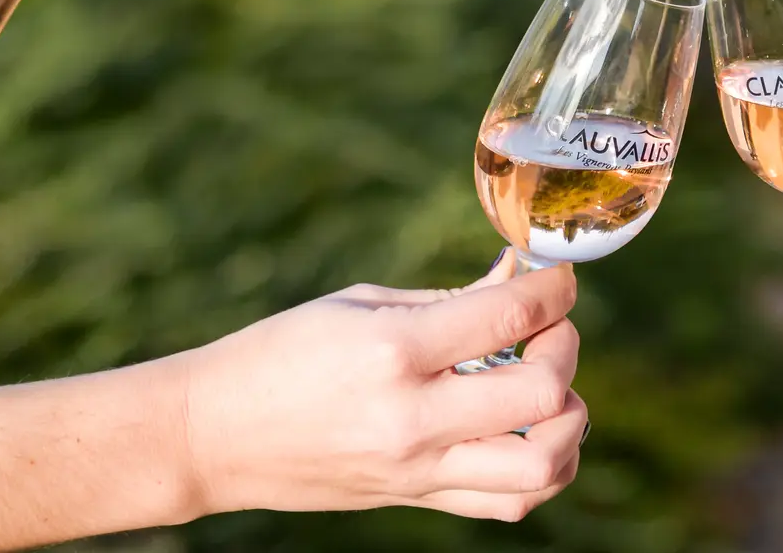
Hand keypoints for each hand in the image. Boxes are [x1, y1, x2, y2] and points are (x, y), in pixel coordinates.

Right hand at [171, 260, 587, 520]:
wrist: (214, 436)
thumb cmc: (281, 353)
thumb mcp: (360, 303)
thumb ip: (449, 299)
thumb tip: (520, 280)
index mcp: (393, 350)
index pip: (509, 316)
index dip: (554, 289)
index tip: (558, 279)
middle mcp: (413, 416)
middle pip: (543, 394)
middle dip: (565, 350)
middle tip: (548, 331)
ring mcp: (417, 469)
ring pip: (542, 466)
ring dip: (567, 421)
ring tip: (545, 390)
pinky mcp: (417, 500)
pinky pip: (509, 502)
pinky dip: (543, 468)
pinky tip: (527, 431)